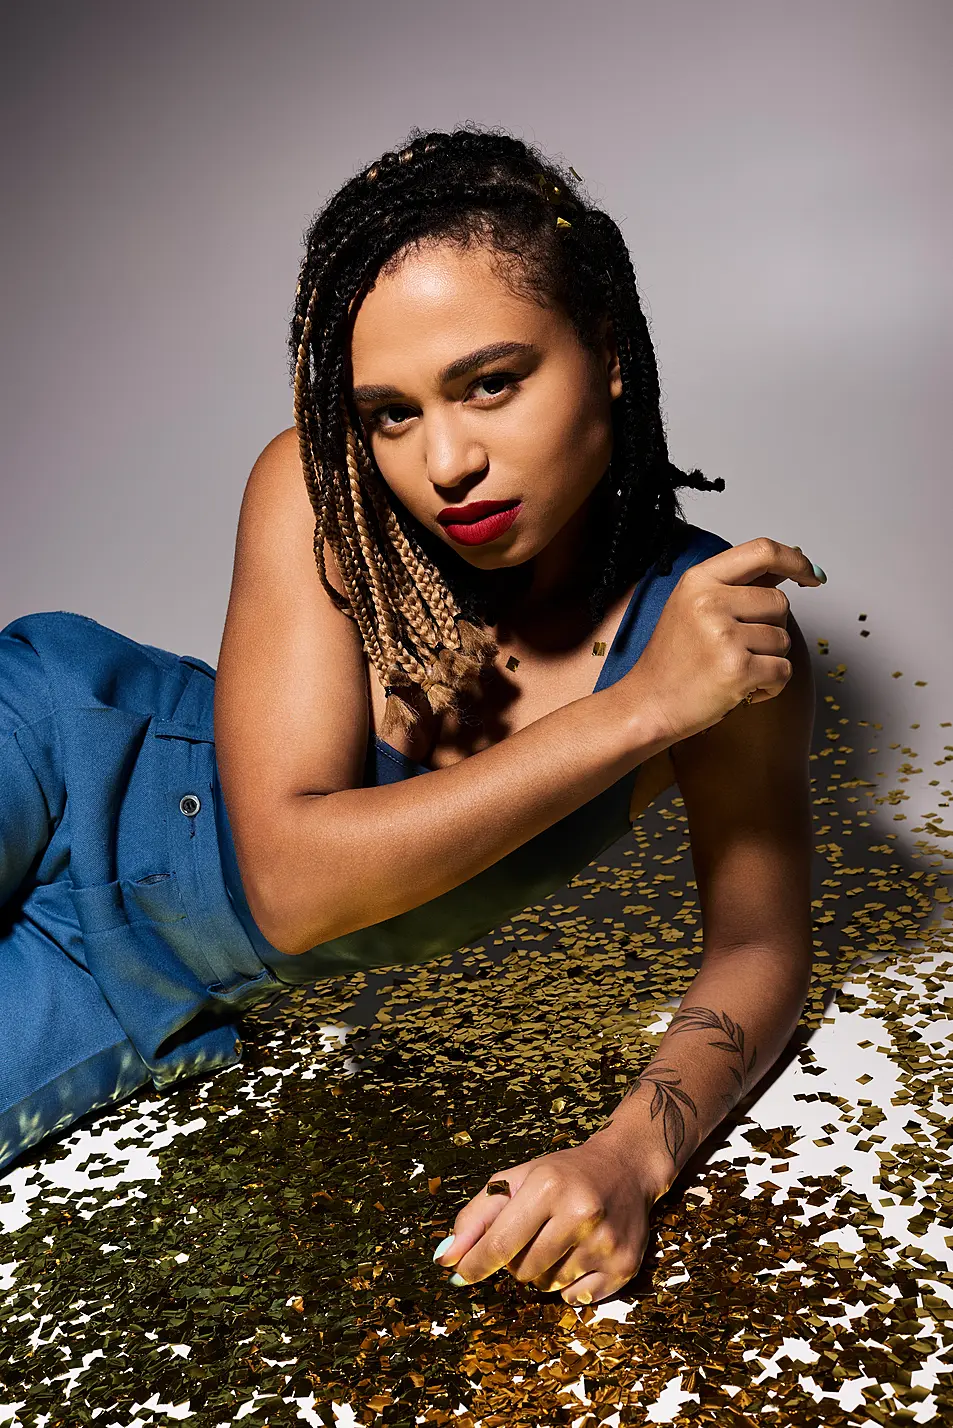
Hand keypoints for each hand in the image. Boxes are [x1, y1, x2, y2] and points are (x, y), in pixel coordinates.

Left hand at [432, 1133, 668, 1304]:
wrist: (626, 1167)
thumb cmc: (562, 1174)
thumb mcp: (516, 1180)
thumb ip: (476, 1216)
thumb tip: (446, 1258)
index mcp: (548, 1187)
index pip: (500, 1243)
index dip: (475, 1264)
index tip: (459, 1274)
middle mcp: (580, 1214)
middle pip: (523, 1271)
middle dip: (517, 1260)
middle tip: (533, 1234)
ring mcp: (605, 1243)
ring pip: (548, 1286)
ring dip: (544, 1271)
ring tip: (560, 1240)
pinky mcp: (625, 1268)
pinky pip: (576, 1300)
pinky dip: (570, 1285)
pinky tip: (581, 1254)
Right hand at [625, 537, 825, 744]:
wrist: (648, 704)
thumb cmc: (673, 660)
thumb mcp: (693, 606)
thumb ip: (736, 586)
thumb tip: (786, 568)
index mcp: (699, 580)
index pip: (762, 551)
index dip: (795, 560)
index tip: (811, 575)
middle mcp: (710, 602)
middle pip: (780, 603)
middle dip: (771, 628)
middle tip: (738, 648)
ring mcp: (724, 636)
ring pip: (783, 639)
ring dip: (768, 660)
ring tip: (733, 669)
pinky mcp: (738, 670)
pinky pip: (784, 671)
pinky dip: (770, 685)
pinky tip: (742, 688)